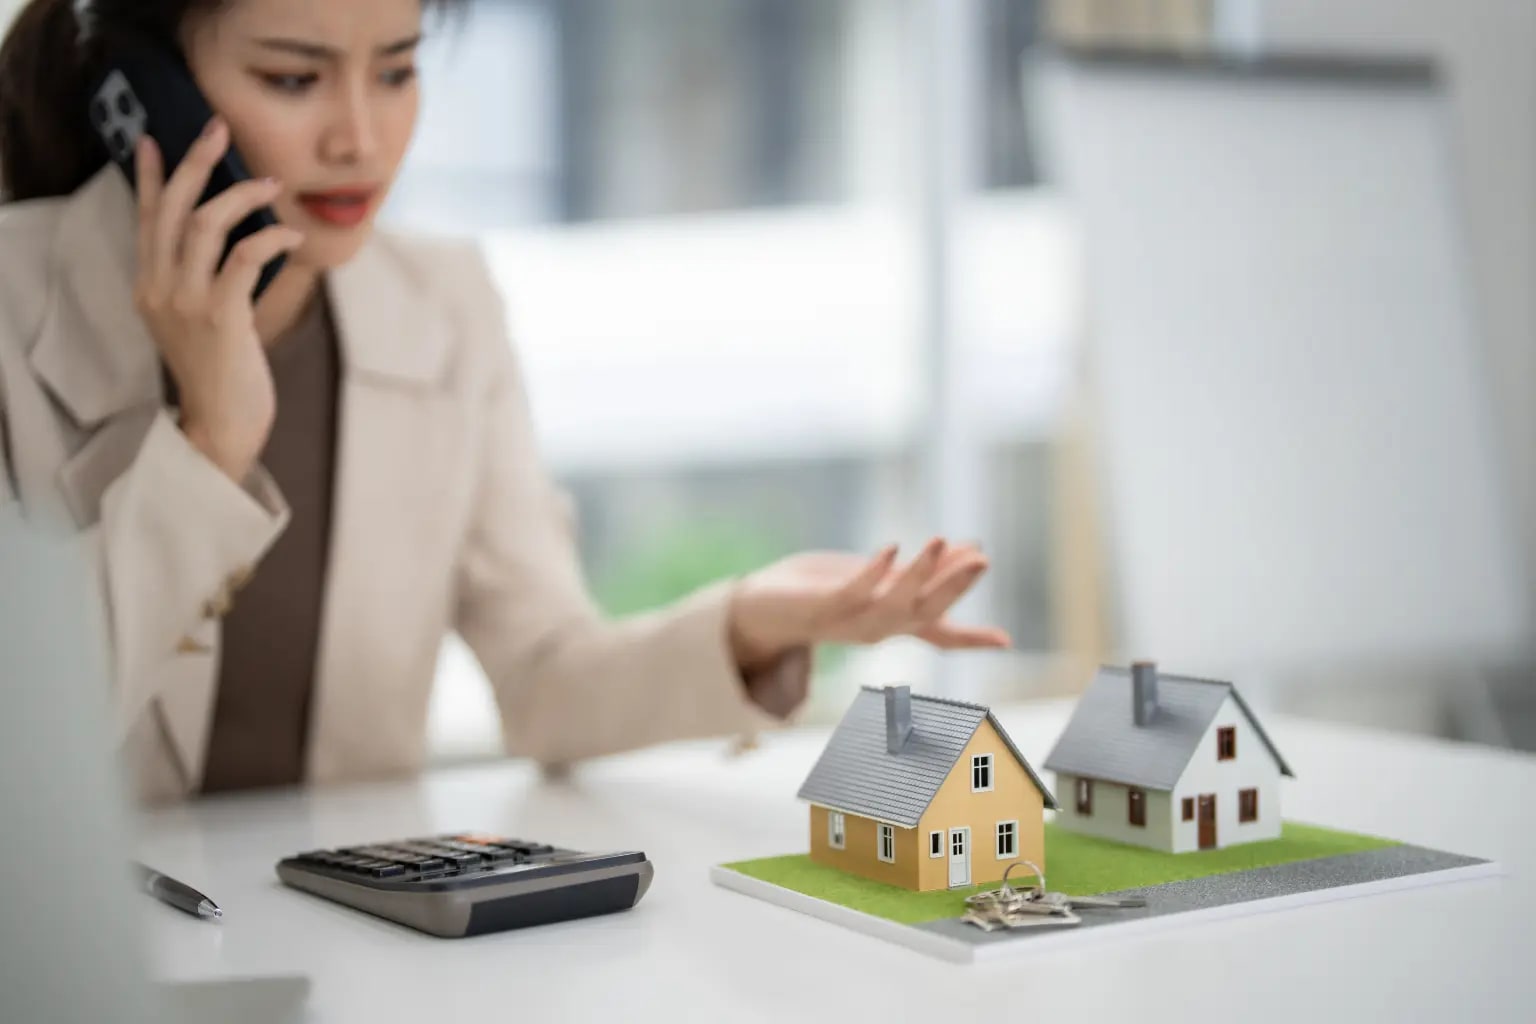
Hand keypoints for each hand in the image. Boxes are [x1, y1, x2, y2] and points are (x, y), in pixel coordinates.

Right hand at [132, 118, 304, 482]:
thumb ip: (200, 279)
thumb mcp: (199, 318)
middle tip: (220, 130)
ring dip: (242, 195)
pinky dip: (269, 238)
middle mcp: (158, 288)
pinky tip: (291, 237)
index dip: (149, 176)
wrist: (222, 422)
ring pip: (204, 224)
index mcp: (149, 285)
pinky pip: (241, 257)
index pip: (145, 218)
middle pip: (171, 208)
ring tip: (272, 185)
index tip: (153, 139)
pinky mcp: (219, 315)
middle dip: (195, 162)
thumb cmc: (221, 370)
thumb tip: (230, 238)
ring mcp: (185, 301)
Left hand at [728, 538, 1011, 670]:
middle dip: (954, 587)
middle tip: (982, 559)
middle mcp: (878, 628)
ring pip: (894, 606)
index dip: (972, 637)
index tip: (1006, 641)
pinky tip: (892, 548)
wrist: (763, 608)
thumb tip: (970, 547)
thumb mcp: (882, 576)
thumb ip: (923, 570)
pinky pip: (854, 592)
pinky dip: (875, 573)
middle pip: (925, 613)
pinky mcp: (824, 608)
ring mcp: (852, 621)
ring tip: (940, 539)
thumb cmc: (826, 591)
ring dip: (919, 574)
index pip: (941, 634)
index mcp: (894, 623)